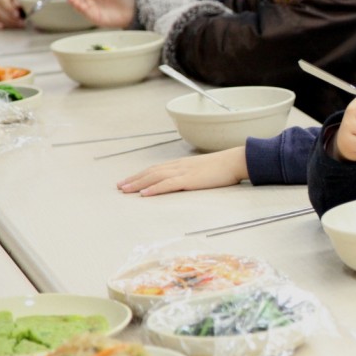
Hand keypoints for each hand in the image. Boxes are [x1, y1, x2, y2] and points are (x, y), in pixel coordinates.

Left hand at [117, 147, 248, 195]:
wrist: (236, 161)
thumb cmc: (224, 167)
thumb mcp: (205, 169)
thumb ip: (195, 174)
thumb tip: (189, 181)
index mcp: (183, 164)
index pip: (157, 169)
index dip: (142, 174)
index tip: (130, 180)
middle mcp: (179, 166)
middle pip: (152, 172)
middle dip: (134, 179)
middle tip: (120, 186)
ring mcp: (184, 172)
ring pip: (155, 177)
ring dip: (138, 184)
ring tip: (125, 190)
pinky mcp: (190, 180)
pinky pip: (168, 184)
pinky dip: (154, 189)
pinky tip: (144, 194)